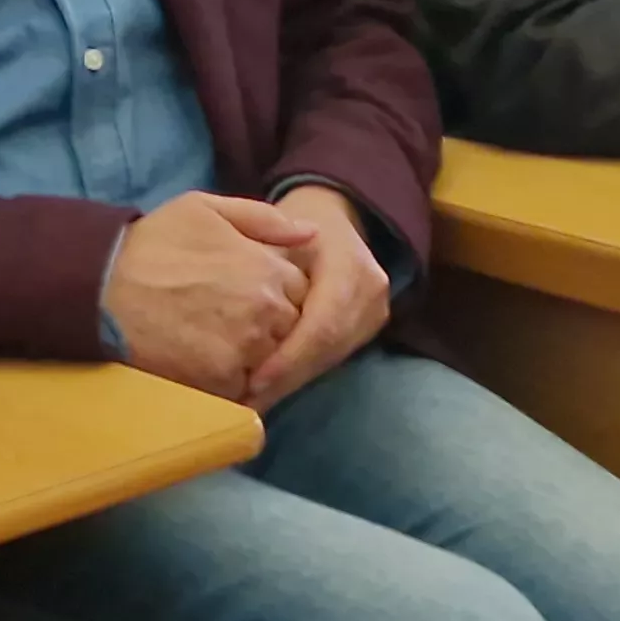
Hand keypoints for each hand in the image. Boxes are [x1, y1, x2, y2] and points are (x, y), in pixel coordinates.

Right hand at [103, 191, 313, 398]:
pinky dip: (229, 382)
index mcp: (268, 269)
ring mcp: (244, 348)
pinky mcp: (219, 380)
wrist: (101, 286)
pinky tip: (201, 362)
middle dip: (268, 328)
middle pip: (289, 330)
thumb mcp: (206, 208)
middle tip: (227, 321)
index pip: (299, 293)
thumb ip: (264, 219)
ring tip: (212, 342)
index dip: (275, 294)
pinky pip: (243, 389)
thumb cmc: (153, 242)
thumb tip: (311, 234)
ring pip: (269, 361)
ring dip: (251, 357)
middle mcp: (265, 310)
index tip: (246, 295)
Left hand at [244, 184, 390, 410]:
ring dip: (291, 383)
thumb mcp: (270, 227)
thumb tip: (247, 313)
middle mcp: (372, 290)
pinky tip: (268, 388)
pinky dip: (299, 375)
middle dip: (287, 378)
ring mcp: (374, 311)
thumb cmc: (290, 222)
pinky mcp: (367, 328)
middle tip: (245, 403)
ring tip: (251, 402)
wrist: (328, 218)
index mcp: (350, 262)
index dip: (290, 357)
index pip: (322, 323)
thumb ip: (261, 262)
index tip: (252, 381)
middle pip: (329, 347)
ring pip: (331, 358)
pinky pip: (333, 357)